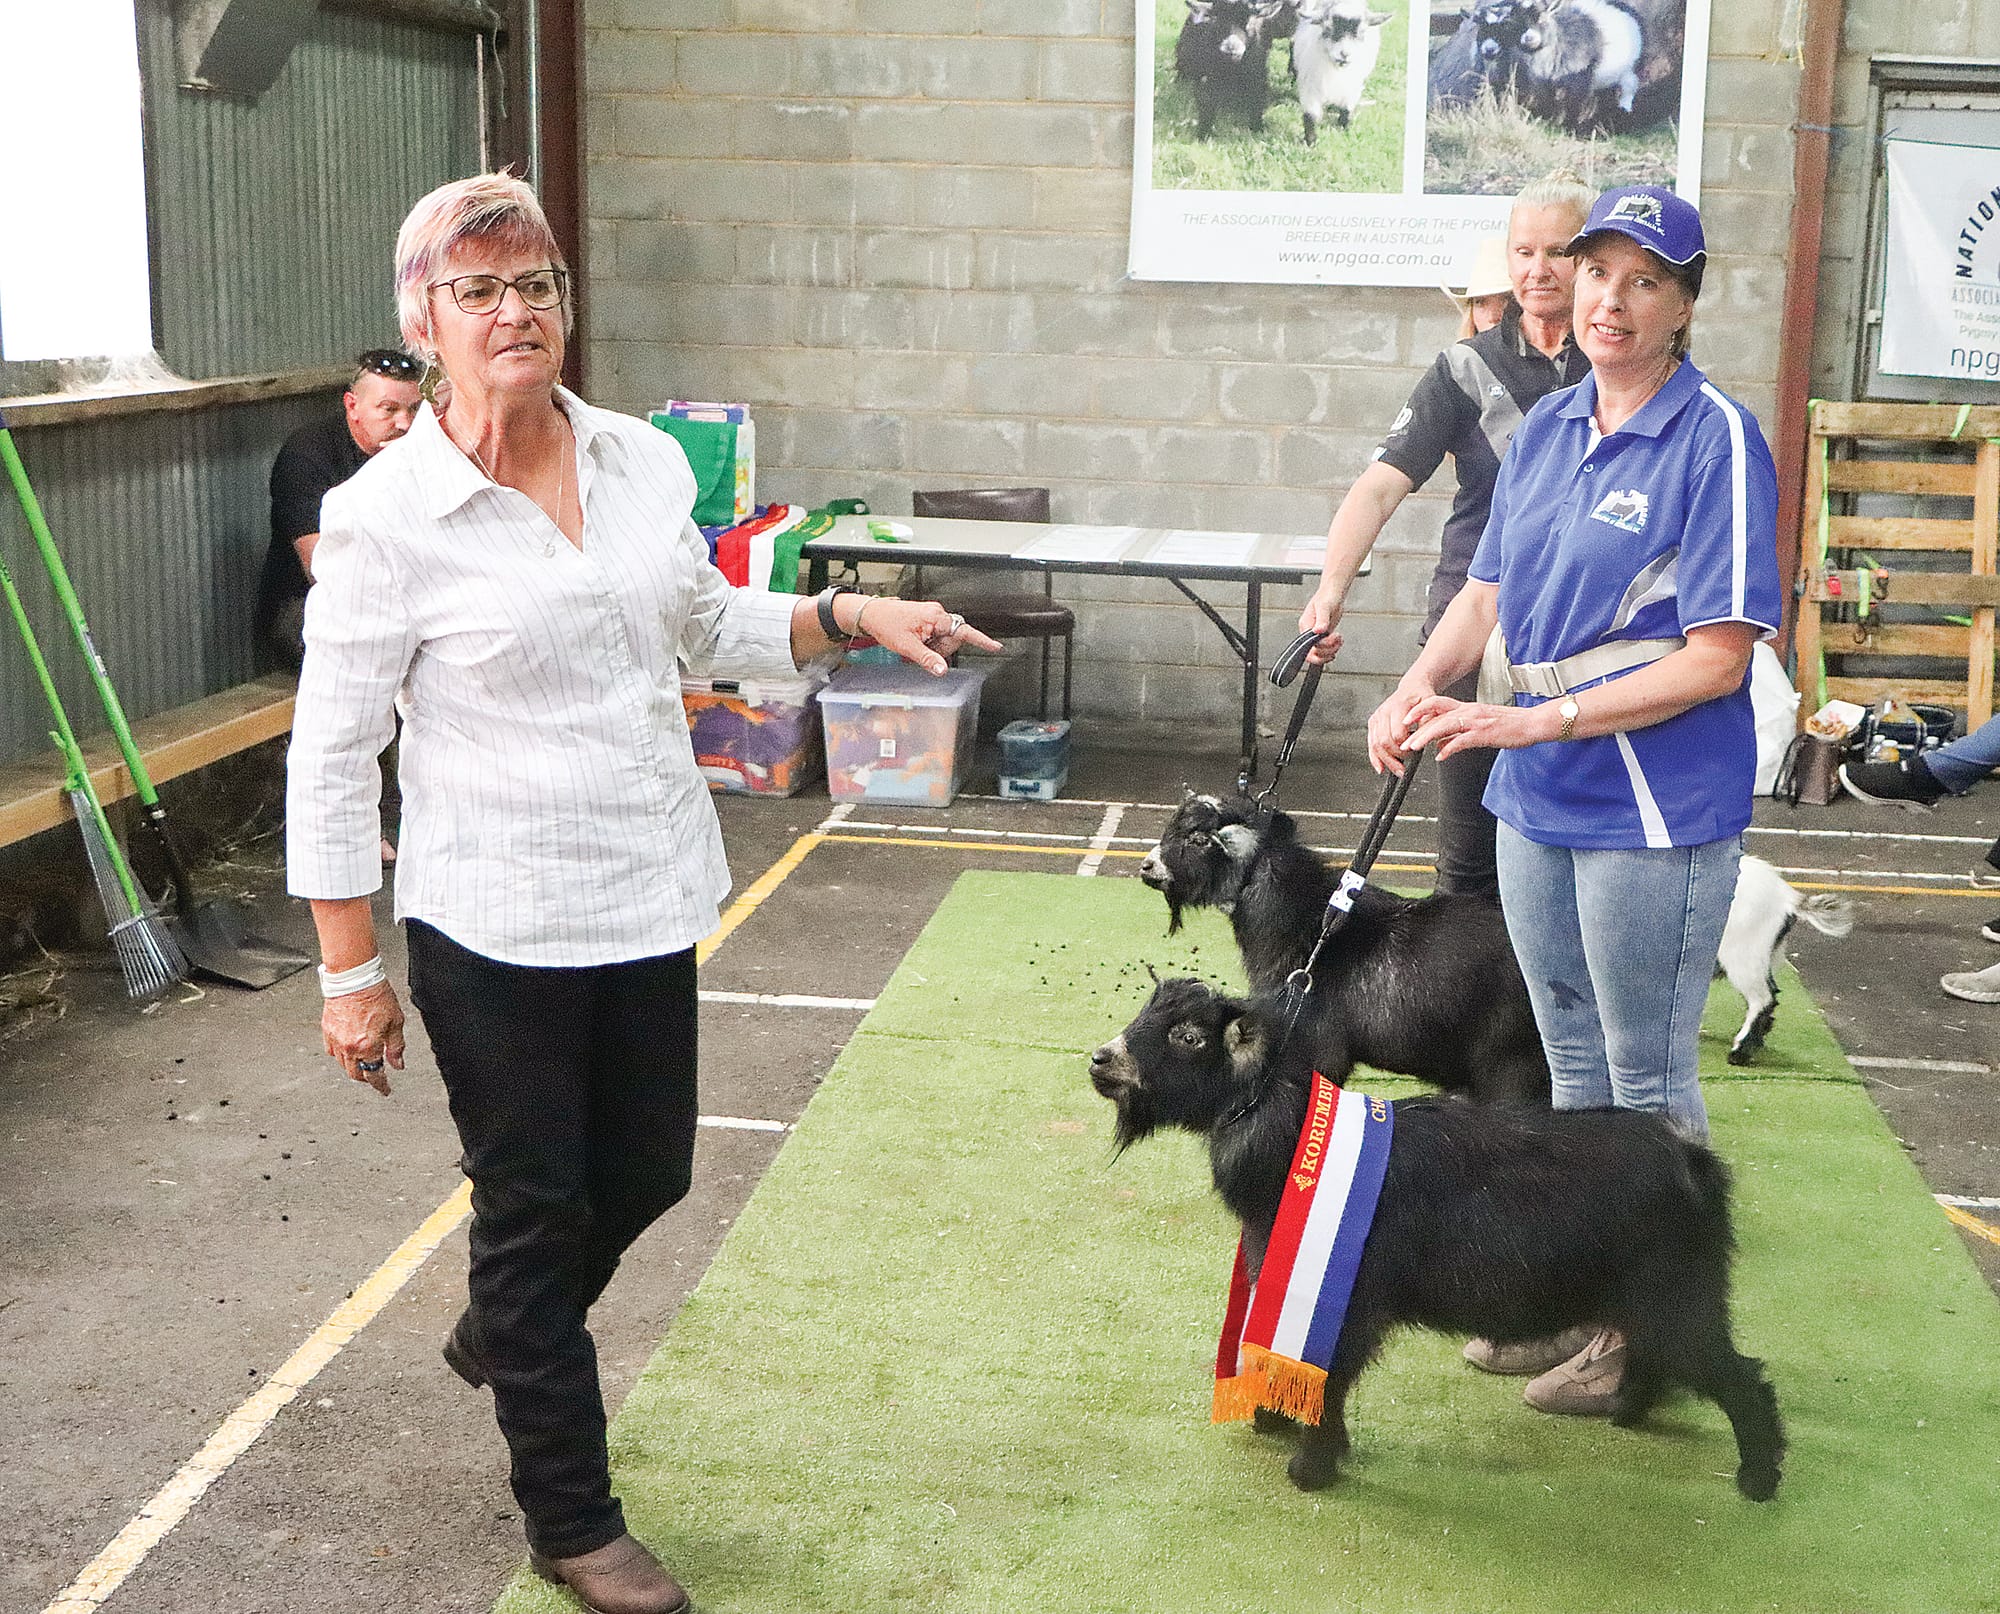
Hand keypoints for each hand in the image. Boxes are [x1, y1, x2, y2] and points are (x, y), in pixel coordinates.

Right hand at [321, 980, 405, 1095]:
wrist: (354, 978)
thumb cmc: (376, 995)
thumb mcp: (396, 1022)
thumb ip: (396, 1047)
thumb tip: (397, 1064)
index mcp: (368, 1046)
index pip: (374, 1075)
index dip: (381, 1086)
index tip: (385, 1090)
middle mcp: (349, 1047)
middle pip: (356, 1073)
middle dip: (367, 1077)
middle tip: (376, 1075)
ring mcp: (335, 1040)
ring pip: (343, 1064)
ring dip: (354, 1066)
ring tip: (364, 1060)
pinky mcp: (326, 1031)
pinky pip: (332, 1051)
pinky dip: (341, 1054)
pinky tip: (349, 1049)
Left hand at [858, 598, 1003, 674]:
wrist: (872, 614)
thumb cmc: (886, 624)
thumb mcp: (907, 646)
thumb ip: (927, 659)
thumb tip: (942, 670)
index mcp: (935, 616)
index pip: (963, 631)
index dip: (981, 640)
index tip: (995, 646)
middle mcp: (937, 613)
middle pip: (953, 639)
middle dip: (940, 649)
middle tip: (920, 649)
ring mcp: (932, 615)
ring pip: (944, 639)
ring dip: (933, 647)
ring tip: (915, 644)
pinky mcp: (927, 618)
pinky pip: (936, 635)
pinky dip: (928, 642)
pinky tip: (916, 641)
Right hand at [1298, 588, 1345, 665]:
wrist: (1333, 593)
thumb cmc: (1327, 596)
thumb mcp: (1324, 606)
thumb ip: (1322, 619)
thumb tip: (1318, 630)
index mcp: (1305, 626)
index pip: (1308, 646)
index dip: (1320, 648)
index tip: (1331, 643)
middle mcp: (1308, 633)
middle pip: (1313, 653)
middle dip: (1327, 651)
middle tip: (1337, 641)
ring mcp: (1315, 635)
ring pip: (1320, 653)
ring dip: (1331, 650)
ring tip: (1339, 640)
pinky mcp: (1322, 636)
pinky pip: (1325, 649)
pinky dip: (1333, 648)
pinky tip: (1338, 642)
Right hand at [1365, 686, 1432, 774]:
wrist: (1412, 687)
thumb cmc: (1424, 696)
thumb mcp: (1432, 705)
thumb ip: (1428, 722)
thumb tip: (1423, 740)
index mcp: (1398, 706)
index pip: (1397, 733)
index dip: (1406, 747)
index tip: (1415, 754)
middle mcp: (1384, 711)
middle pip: (1384, 741)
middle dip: (1395, 757)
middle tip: (1407, 765)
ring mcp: (1376, 717)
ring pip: (1375, 744)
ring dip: (1386, 761)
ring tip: (1399, 771)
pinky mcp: (1373, 723)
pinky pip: (1370, 744)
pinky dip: (1375, 758)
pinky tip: (1381, 768)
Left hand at [1402, 693, 1547, 759]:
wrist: (1532, 723)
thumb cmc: (1509, 725)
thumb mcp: (1479, 727)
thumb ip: (1457, 734)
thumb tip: (1439, 746)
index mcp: (1467, 708)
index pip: (1437, 703)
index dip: (1419, 710)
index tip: (1405, 719)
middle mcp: (1469, 711)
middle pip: (1436, 714)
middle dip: (1416, 726)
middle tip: (1403, 739)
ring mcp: (1476, 722)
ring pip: (1444, 725)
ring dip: (1426, 737)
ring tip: (1413, 747)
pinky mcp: (1485, 734)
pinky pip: (1462, 741)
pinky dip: (1449, 748)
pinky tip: (1440, 757)